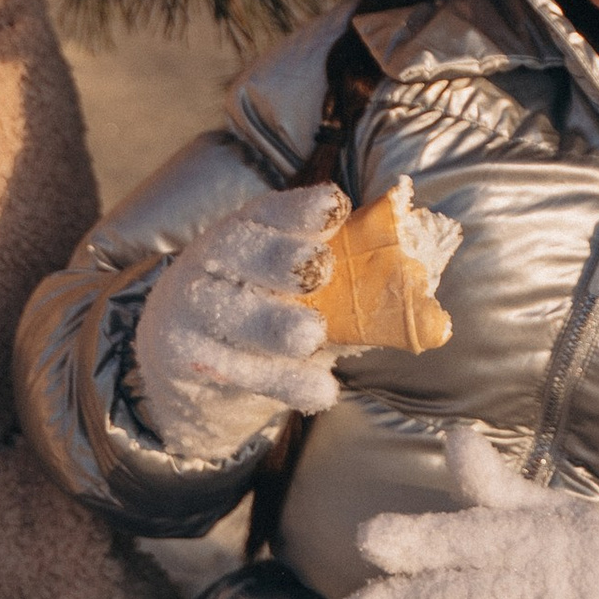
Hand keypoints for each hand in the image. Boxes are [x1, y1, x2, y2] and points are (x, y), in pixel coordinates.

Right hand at [130, 187, 344, 460]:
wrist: (191, 372)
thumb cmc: (263, 319)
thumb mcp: (298, 297)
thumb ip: (345, 293)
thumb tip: (418, 304)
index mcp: (245, 232)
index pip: (269, 213)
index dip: (300, 210)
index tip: (335, 207)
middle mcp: (212, 260)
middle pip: (240, 249)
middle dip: (282, 257)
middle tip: (319, 268)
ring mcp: (190, 307)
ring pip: (231, 312)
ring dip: (273, 324)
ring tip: (311, 335)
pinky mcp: (180, 356)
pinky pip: (232, 370)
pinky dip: (280, 382)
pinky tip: (321, 391)